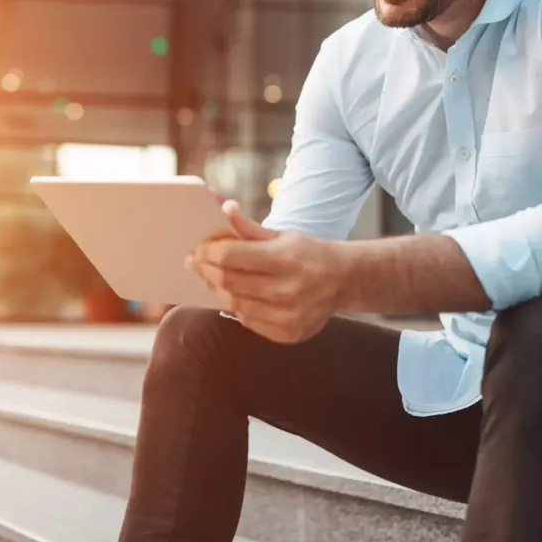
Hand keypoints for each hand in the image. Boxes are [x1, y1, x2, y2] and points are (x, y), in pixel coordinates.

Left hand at [188, 200, 347, 343]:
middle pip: (228, 281)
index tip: (197, 249)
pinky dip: (238, 307)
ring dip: (218, 289)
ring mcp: (288, 316)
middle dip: (205, 270)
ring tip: (213, 278)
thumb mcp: (282, 234)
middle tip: (195, 262)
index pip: (230, 256)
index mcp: (284, 258)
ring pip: (235, 304)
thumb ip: (249, 227)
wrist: (346, 281)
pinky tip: (236, 295)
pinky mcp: (288, 333)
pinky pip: (249, 322)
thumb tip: (224, 208)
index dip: (207, 252)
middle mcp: (287, 290)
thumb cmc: (309, 253)